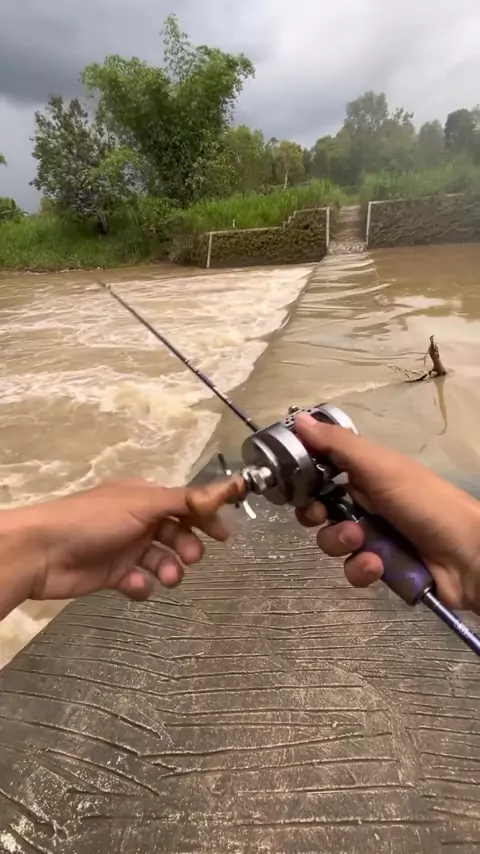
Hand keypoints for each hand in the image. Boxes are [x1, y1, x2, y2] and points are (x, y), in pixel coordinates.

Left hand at [0, 479, 228, 615]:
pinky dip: (143, 586)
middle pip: (176, 533)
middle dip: (188, 546)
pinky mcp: (113, 574)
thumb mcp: (143, 504)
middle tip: (192, 557)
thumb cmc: (94, 520)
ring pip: (161, 559)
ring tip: (167, 576)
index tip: (224, 535)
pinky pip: (140, 582)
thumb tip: (227, 487)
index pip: (184, 504)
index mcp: (143, 497)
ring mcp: (125, 548)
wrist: (44, 552)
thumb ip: (185, 499)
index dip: (205, 518)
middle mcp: (137, 520)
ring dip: (169, 569)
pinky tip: (135, 586)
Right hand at [294, 413, 479, 614]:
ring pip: (332, 541)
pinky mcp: (380, 568)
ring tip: (364, 542)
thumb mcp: (381, 467)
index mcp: (367, 472)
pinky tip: (379, 566)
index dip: (303, 477)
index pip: (322, 470)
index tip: (289, 482)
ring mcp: (373, 536)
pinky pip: (352, 569)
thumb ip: (339, 446)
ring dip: (341, 542)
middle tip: (320, 515)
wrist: (469, 557)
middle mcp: (366, 502)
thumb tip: (301, 420)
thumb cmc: (426, 503)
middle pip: (318, 508)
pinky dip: (362, 568)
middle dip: (315, 515)